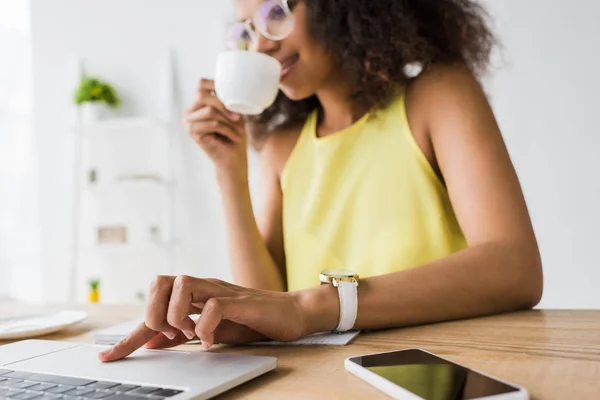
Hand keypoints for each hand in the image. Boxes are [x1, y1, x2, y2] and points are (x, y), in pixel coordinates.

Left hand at [98, 276, 308, 361]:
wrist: (289, 313)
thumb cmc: (251, 319)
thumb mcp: (210, 329)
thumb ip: (182, 333)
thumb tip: (153, 343)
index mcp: (193, 295)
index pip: (153, 307)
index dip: (129, 335)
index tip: (108, 357)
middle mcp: (203, 287)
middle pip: (159, 281)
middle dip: (153, 313)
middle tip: (168, 335)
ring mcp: (220, 290)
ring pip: (181, 285)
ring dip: (176, 314)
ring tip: (187, 333)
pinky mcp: (239, 299)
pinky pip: (213, 306)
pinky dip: (205, 327)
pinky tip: (211, 340)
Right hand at [184, 79, 247, 180]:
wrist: (232, 158)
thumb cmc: (234, 134)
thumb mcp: (234, 112)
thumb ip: (229, 100)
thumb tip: (233, 86)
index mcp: (198, 103)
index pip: (201, 84)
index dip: (215, 84)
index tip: (233, 94)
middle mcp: (189, 110)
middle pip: (203, 96)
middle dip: (224, 105)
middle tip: (238, 117)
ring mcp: (188, 121)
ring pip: (210, 111)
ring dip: (228, 121)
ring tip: (240, 130)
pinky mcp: (192, 132)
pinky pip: (212, 124)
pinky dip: (227, 130)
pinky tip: (236, 137)